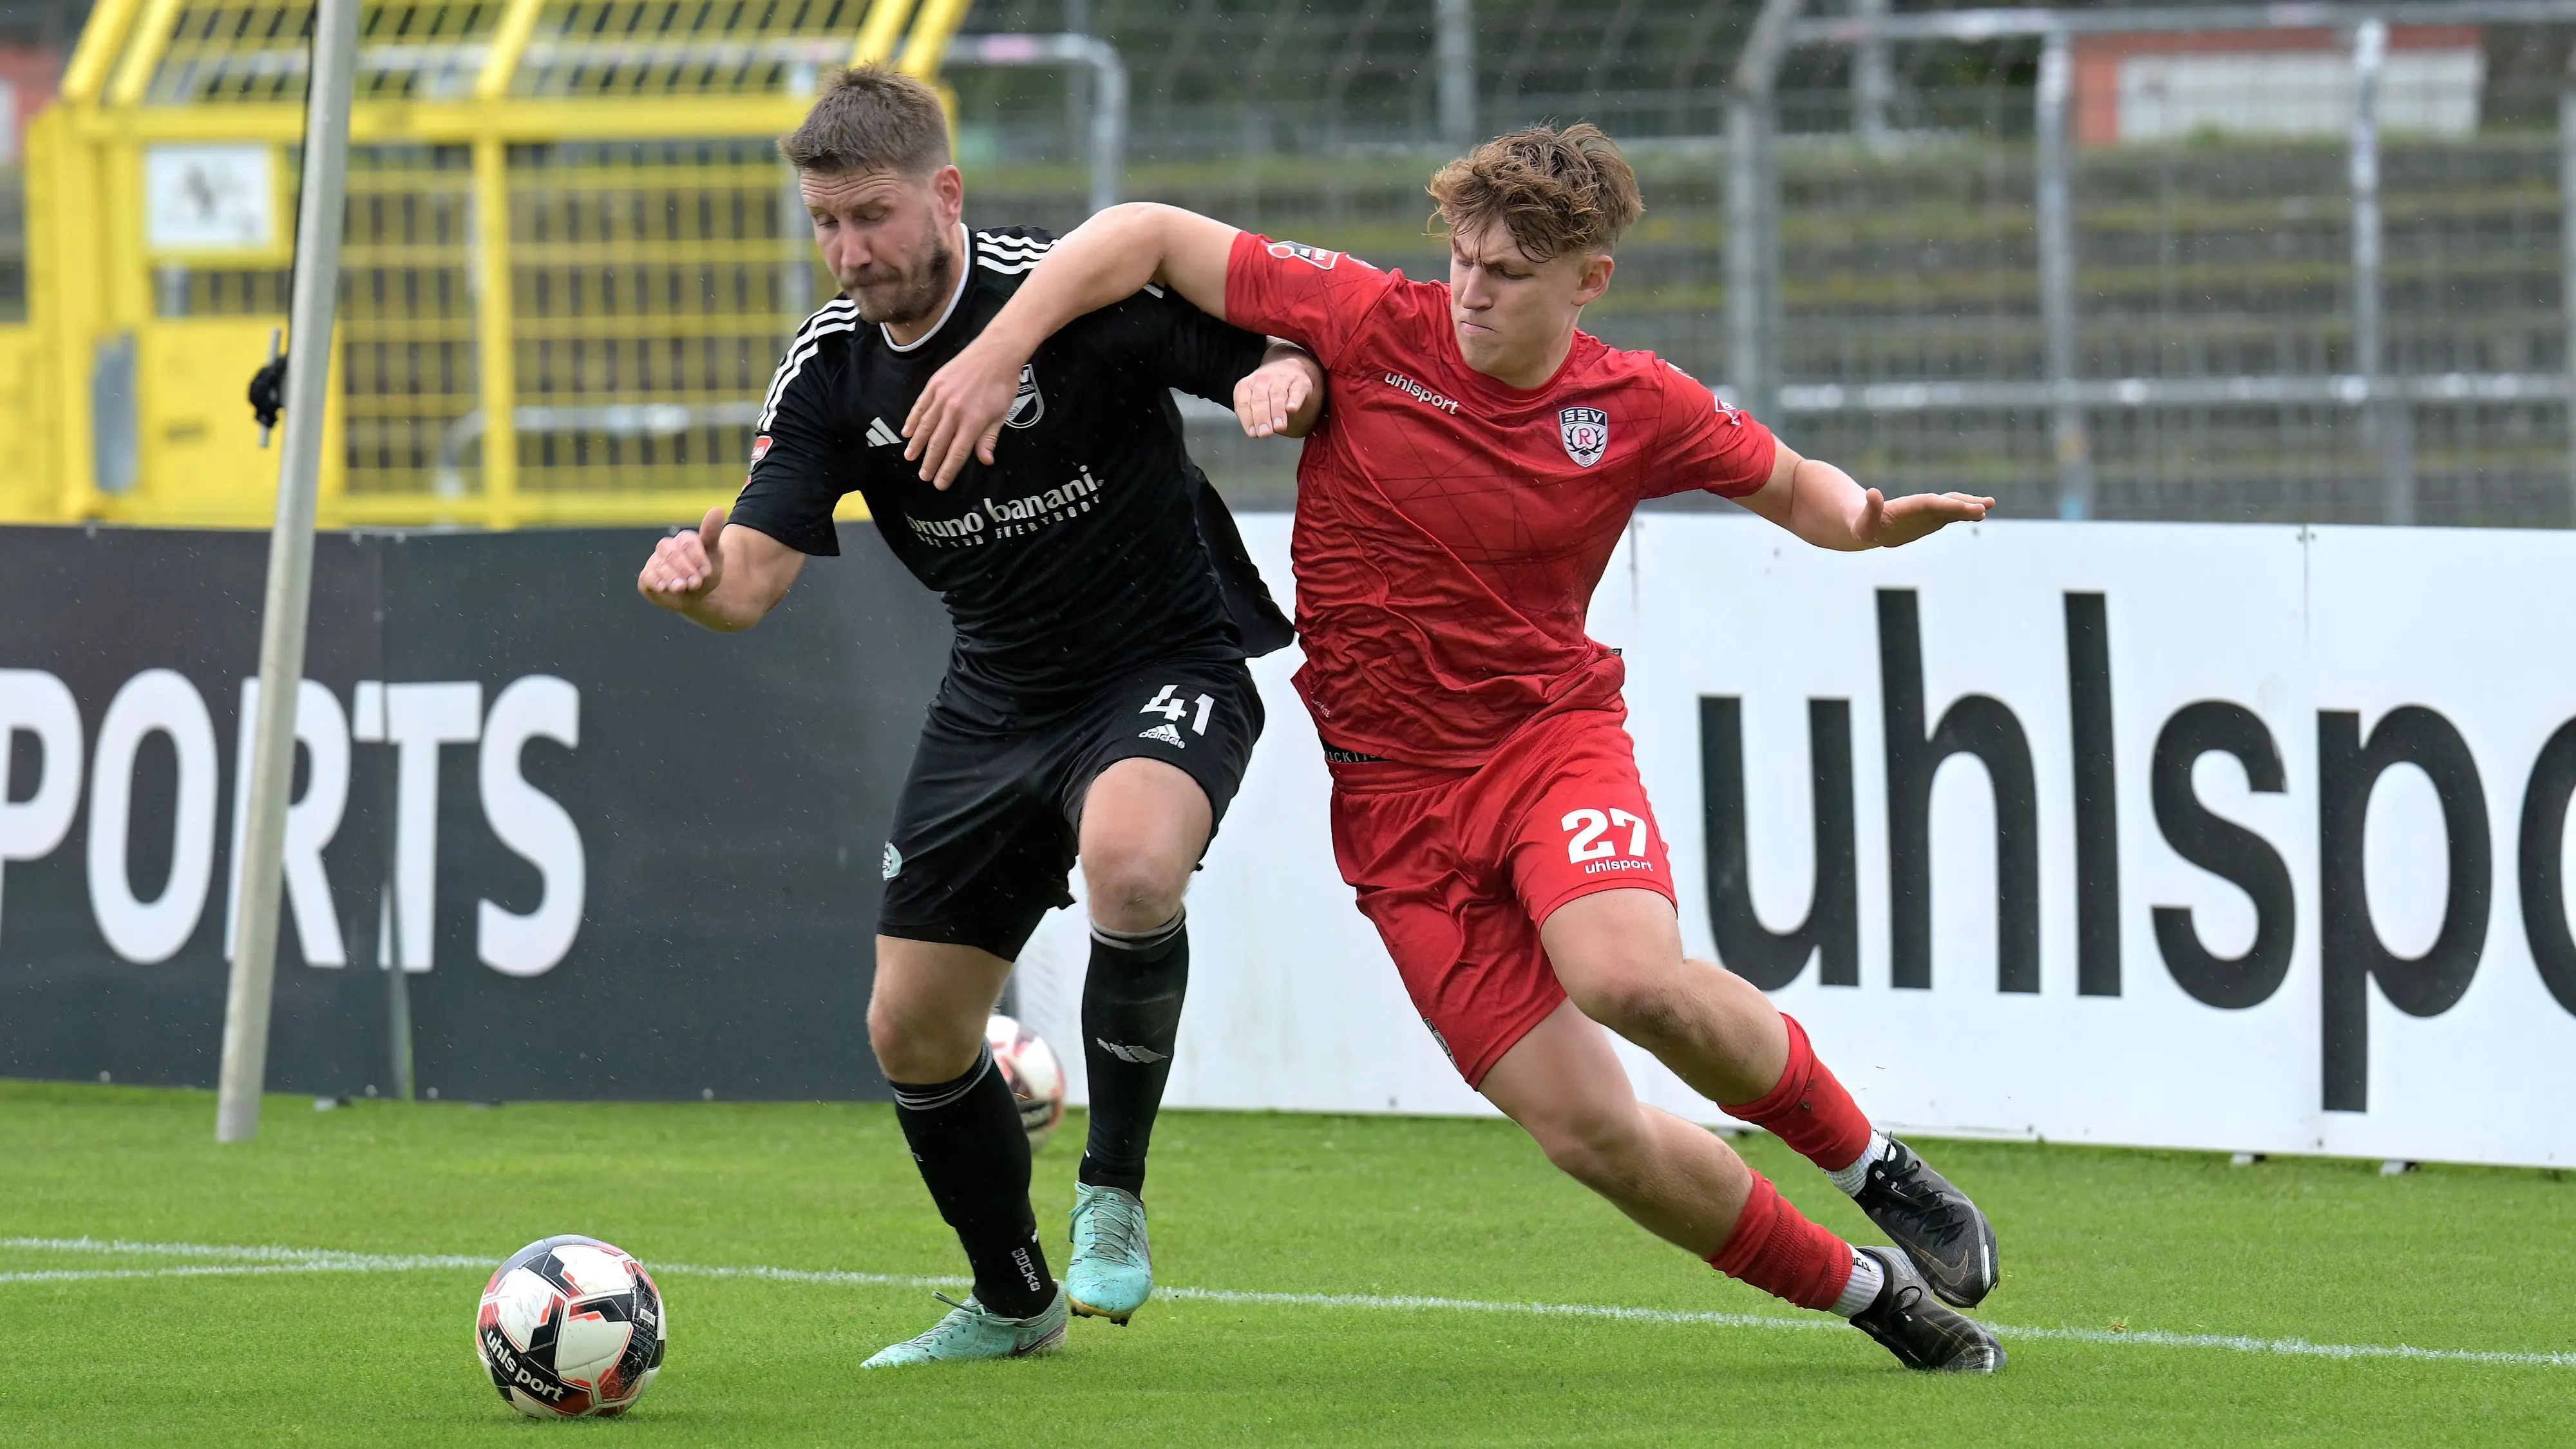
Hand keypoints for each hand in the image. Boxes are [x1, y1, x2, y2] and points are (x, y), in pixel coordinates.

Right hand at [638, 505, 727, 610]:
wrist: (696, 597)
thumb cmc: (704, 573)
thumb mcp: (714, 556)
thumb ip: (712, 534)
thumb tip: (716, 509)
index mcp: (685, 540)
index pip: (687, 541)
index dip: (697, 557)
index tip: (707, 572)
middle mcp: (667, 548)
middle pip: (672, 552)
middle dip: (685, 568)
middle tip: (696, 583)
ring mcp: (655, 561)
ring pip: (660, 565)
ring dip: (672, 577)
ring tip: (682, 588)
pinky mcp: (646, 577)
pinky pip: (647, 576)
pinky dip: (654, 581)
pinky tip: (663, 588)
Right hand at [904, 338, 1021, 488]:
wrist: (996, 352)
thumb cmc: (1003, 385)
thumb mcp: (1002, 414)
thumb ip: (989, 438)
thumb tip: (985, 461)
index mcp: (973, 421)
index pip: (957, 453)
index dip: (947, 471)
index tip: (940, 484)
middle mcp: (954, 412)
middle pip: (938, 444)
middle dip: (930, 463)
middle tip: (924, 477)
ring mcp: (942, 397)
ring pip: (925, 427)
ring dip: (917, 445)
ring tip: (910, 458)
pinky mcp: (934, 384)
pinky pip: (920, 406)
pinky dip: (912, 421)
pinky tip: (907, 433)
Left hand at [1235, 355, 1315, 438]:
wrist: (1290, 369)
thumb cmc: (1268, 392)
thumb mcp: (1254, 401)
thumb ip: (1251, 415)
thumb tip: (1254, 432)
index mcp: (1247, 386)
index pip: (1243, 403)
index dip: (1247, 419)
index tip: (1253, 433)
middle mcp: (1262, 379)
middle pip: (1260, 399)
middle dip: (1262, 417)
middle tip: (1265, 433)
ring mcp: (1282, 378)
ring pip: (1277, 394)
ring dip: (1277, 412)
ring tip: (1279, 427)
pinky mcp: (1300, 381)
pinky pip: (1296, 390)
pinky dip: (1294, 400)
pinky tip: (1292, 409)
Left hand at [1857, 489, 1992, 547]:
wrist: (1866, 524)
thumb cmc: (1863, 526)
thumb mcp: (1862, 523)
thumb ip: (1870, 509)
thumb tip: (1872, 492)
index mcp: (1907, 507)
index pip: (1932, 504)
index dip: (1949, 505)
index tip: (1968, 508)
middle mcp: (1921, 507)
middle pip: (1945, 503)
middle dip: (1964, 505)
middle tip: (1985, 507)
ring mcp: (1928, 513)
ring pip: (1952, 506)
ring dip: (1969, 506)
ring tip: (1989, 505)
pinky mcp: (1931, 520)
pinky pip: (1951, 515)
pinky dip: (1965, 514)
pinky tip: (1980, 514)